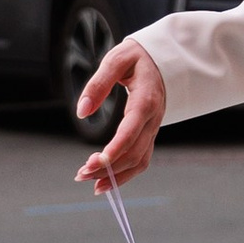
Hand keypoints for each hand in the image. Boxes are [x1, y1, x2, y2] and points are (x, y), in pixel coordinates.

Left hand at [74, 37, 166, 192]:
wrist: (161, 59)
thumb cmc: (137, 58)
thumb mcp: (116, 60)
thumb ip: (98, 85)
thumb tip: (82, 110)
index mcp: (146, 100)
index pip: (131, 131)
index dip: (114, 150)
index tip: (95, 162)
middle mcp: (153, 119)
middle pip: (134, 152)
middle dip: (109, 168)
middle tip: (81, 174)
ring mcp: (153, 128)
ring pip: (139, 161)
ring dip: (117, 176)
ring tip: (92, 184)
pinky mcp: (149, 134)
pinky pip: (141, 159)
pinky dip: (125, 174)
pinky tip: (107, 181)